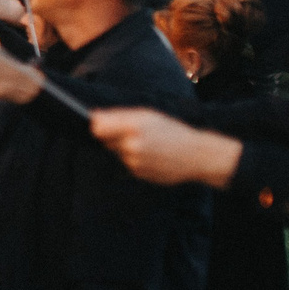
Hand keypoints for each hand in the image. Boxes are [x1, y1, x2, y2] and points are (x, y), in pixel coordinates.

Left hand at [87, 106, 244, 187]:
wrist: (195, 155)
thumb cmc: (172, 131)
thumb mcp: (148, 115)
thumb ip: (118, 115)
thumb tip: (93, 115)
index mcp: (133, 126)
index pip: (98, 128)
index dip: (98, 125)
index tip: (104, 124)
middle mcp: (131, 144)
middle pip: (105, 141)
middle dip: (114, 136)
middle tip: (134, 133)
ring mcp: (134, 161)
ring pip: (117, 153)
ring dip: (125, 148)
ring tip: (148, 145)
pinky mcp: (138, 173)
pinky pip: (127, 164)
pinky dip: (135, 160)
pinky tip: (152, 156)